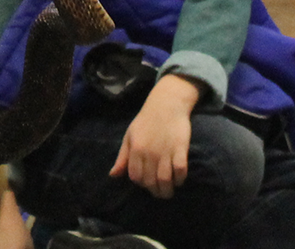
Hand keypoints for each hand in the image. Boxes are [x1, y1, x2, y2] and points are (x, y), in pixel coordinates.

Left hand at [110, 75, 201, 197]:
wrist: (166, 104)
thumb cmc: (145, 121)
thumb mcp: (130, 136)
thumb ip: (122, 157)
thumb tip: (112, 175)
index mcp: (136, 149)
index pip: (136, 177)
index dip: (140, 183)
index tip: (146, 182)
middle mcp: (150, 152)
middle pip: (151, 182)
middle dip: (155, 191)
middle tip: (159, 191)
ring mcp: (166, 151)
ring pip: (165, 181)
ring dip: (167, 190)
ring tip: (168, 190)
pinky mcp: (180, 149)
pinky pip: (181, 171)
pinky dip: (180, 179)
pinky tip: (178, 179)